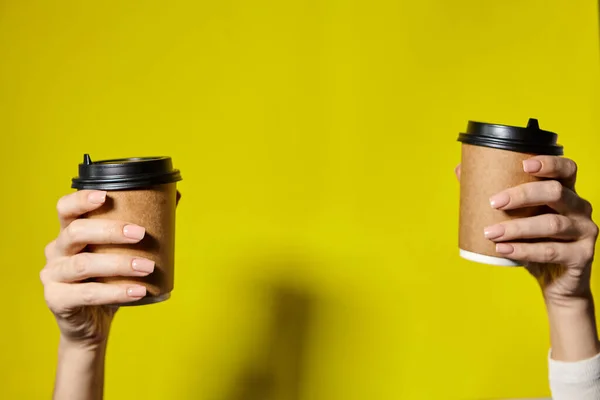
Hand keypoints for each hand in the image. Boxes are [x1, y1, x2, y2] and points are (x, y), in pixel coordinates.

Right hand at [41, 190, 153, 347]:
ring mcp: (53, 276)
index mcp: (69, 233)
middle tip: (141, 234)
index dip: (81, 200)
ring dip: (119, 264)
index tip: (106, 196)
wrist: (93, 323)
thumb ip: (142, 224)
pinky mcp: (57, 300)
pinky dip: (116, 292)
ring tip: (148, 267)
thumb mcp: (122, 251)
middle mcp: (56, 251)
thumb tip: (174, 196)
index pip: (65, 209)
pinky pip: (87, 294)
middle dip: (110, 230)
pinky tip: (139, 291)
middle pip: (76, 232)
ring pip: (83, 265)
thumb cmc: (108, 280)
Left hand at [456, 156, 598, 305]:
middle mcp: (580, 208)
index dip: (549, 163)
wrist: (555, 282)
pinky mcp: (582, 256)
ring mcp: (585, 231)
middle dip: (523, 195)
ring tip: (490, 233)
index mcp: (566, 192)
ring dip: (517, 228)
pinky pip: (551, 251)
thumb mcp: (517, 218)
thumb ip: (495, 195)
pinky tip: (503, 250)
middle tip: (494, 202)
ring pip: (552, 224)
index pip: (566, 169)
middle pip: (556, 192)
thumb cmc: (533, 242)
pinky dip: (524, 251)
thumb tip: (460, 170)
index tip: (524, 165)